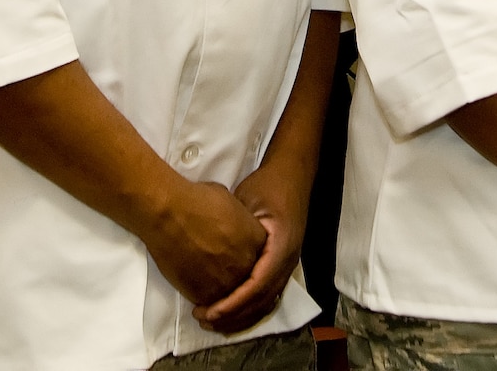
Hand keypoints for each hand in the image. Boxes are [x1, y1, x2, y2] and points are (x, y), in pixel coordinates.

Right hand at [143, 179, 268, 306]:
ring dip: (220, 292)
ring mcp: (227, 283)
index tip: (234, 254)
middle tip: (219, 270)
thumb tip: (232, 227)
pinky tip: (195, 288)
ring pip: (229, 295)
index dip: (245, 254)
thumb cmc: (197, 200)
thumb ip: (239, 222)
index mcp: (257, 241)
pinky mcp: (204, 295)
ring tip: (207, 285)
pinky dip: (203, 298)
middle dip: (235, 275)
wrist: (169, 214)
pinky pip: (209, 302)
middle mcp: (246, 266)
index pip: (259, 256)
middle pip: (246, 278)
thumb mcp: (231, 202)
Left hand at [193, 160, 310, 334]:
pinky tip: (228, 311)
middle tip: (204, 318)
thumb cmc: (268, 186)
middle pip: (262, 301)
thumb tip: (212, 252)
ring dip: (240, 316)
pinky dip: (247, 308)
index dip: (234, 302)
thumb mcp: (249, 201)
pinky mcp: (280, 266)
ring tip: (212, 319)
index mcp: (281, 247)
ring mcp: (286, 266)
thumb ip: (236, 227)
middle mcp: (287, 262)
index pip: (258, 286)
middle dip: (234, 315)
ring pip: (265, 303)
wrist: (292, 177)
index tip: (211, 310)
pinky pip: (266, 295)